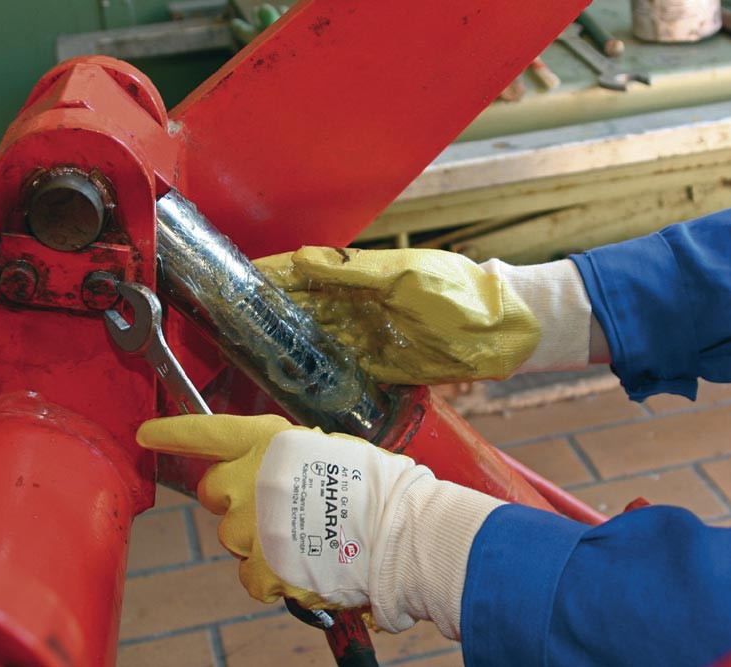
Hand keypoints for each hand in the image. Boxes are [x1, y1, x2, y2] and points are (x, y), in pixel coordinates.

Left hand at [136, 413, 503, 637]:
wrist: (400, 529)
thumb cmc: (377, 486)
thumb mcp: (328, 451)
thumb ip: (287, 462)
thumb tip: (272, 479)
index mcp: (271, 440)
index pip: (209, 431)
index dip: (174, 432)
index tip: (148, 434)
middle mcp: (252, 477)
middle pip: (214, 492)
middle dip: (235, 501)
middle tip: (275, 510)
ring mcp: (252, 524)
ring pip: (233, 538)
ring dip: (259, 542)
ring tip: (306, 541)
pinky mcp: (261, 566)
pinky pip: (250, 577)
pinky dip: (270, 579)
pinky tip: (303, 569)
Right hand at [253, 247, 539, 383]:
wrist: (502, 331)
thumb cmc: (457, 292)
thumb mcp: (406, 275)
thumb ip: (353, 270)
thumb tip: (301, 258)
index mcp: (360, 277)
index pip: (304, 273)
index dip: (270, 276)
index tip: (232, 281)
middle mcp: (357, 307)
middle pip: (302, 310)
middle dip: (267, 316)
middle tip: (227, 327)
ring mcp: (367, 338)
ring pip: (315, 342)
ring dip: (286, 348)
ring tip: (247, 356)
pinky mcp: (381, 369)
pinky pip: (341, 371)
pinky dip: (317, 375)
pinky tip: (291, 382)